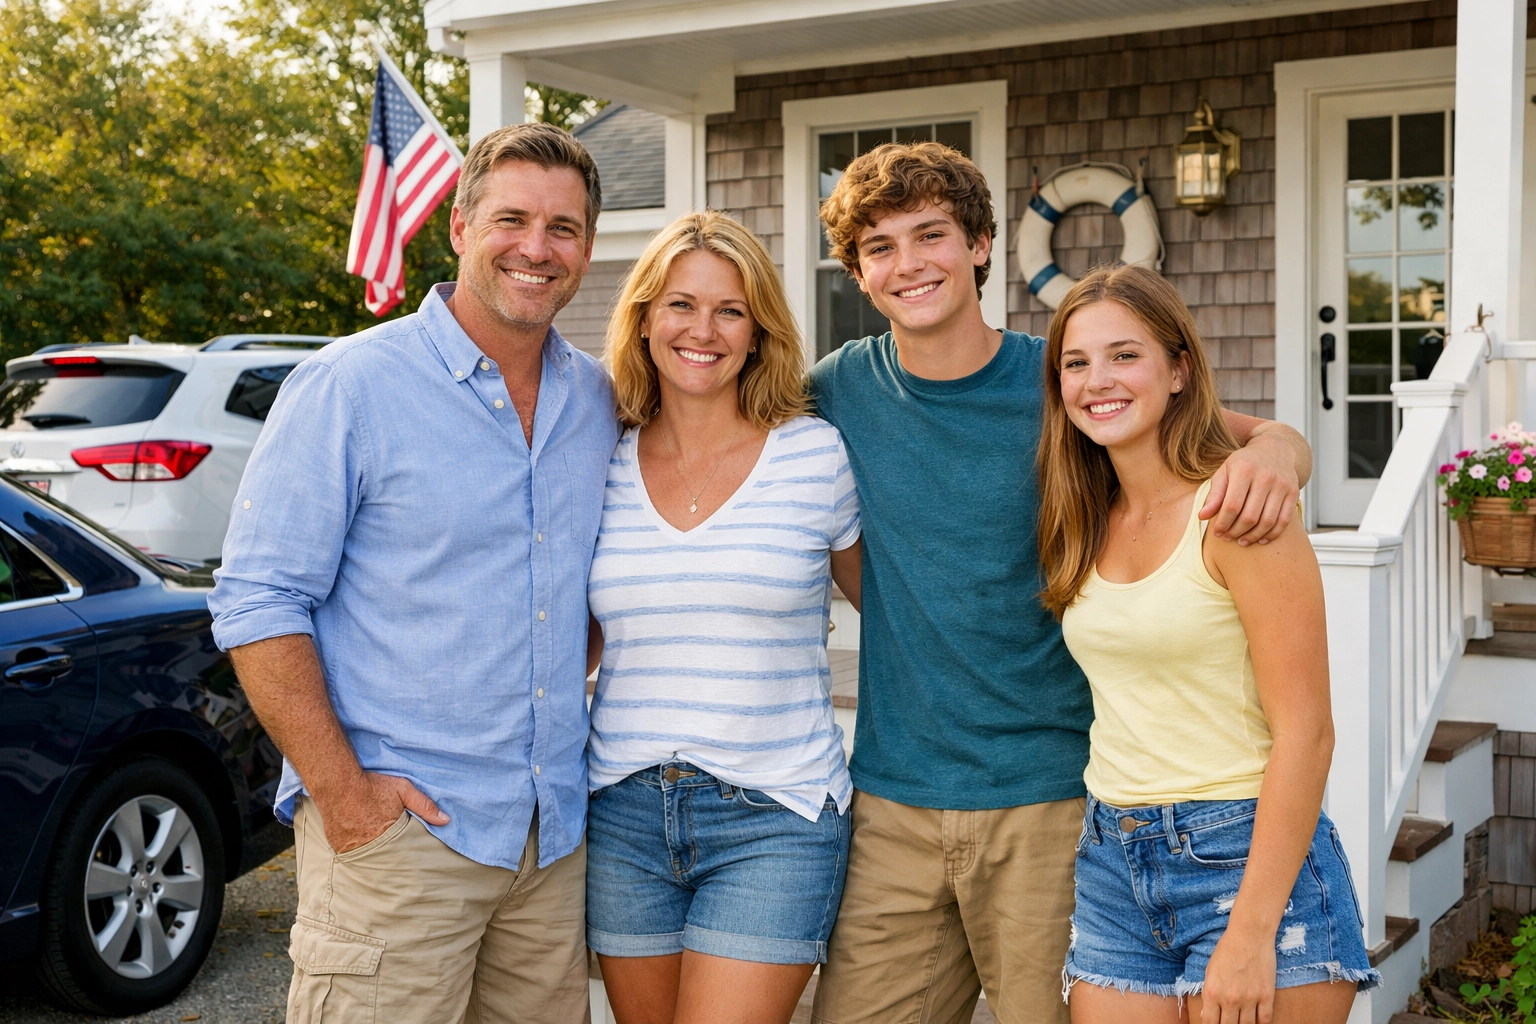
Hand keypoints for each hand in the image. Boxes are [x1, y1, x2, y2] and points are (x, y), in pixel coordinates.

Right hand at [314, 771, 448, 853]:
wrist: (338, 783)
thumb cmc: (372, 786)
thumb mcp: (403, 790)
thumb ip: (425, 805)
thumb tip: (445, 820)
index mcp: (388, 835)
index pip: (403, 854)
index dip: (407, 854)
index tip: (411, 854)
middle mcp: (368, 846)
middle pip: (385, 859)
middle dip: (390, 856)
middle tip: (393, 851)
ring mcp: (350, 849)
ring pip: (367, 858)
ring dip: (372, 853)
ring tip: (374, 845)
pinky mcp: (337, 847)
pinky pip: (350, 854)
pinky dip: (356, 850)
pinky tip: (359, 841)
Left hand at [1200, 925, 1276, 1023]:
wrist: (1250, 935)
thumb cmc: (1227, 950)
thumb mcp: (1210, 971)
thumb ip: (1209, 993)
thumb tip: (1208, 1014)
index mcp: (1212, 992)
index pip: (1209, 1023)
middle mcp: (1230, 999)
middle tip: (1229, 1022)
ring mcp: (1250, 999)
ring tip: (1241, 1021)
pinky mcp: (1267, 996)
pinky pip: (1265, 1019)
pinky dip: (1261, 1022)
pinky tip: (1257, 1020)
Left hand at [1202, 444, 1299, 545]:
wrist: (1276, 449)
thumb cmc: (1245, 463)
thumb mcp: (1225, 471)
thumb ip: (1214, 494)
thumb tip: (1202, 517)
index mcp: (1244, 470)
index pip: (1232, 505)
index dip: (1223, 523)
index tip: (1217, 532)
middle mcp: (1265, 477)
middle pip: (1250, 516)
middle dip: (1236, 532)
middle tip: (1227, 537)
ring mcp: (1282, 485)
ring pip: (1267, 521)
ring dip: (1253, 536)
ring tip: (1242, 541)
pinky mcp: (1294, 493)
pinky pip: (1284, 521)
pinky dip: (1272, 534)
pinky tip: (1261, 539)